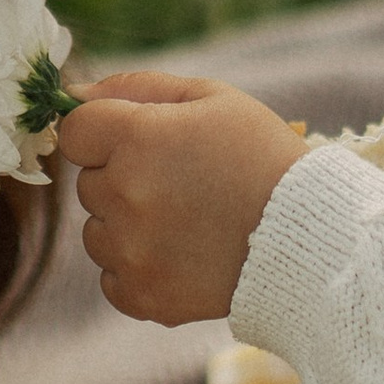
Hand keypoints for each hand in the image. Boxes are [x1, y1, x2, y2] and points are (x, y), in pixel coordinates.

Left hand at [60, 72, 308, 324]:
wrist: (311, 237)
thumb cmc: (262, 156)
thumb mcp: (212, 98)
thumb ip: (137, 88)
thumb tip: (73, 94)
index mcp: (138, 139)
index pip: (76, 132)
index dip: (106, 133)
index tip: (142, 143)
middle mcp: (126, 195)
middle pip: (89, 184)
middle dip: (123, 179)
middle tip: (182, 184)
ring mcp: (132, 251)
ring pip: (97, 234)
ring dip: (126, 227)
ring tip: (185, 223)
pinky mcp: (145, 296)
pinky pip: (112, 279)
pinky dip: (138, 270)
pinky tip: (181, 256)